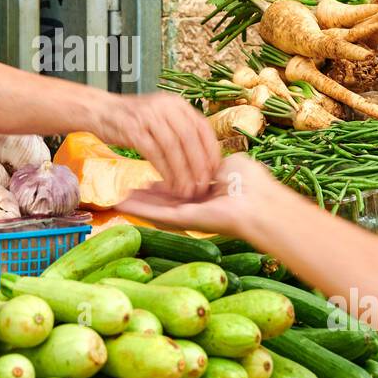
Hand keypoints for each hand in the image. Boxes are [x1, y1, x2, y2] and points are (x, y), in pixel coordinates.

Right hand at [95, 92, 220, 198]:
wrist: (100, 110)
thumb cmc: (133, 118)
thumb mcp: (161, 115)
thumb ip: (180, 129)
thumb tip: (203, 155)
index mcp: (176, 104)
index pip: (202, 127)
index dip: (211, 150)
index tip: (215, 171)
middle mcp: (164, 106)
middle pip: (189, 138)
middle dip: (198, 165)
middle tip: (203, 186)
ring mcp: (148, 117)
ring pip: (173, 147)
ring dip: (182, 172)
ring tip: (187, 191)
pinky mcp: (132, 129)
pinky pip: (154, 153)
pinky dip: (164, 171)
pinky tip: (169, 184)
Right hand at [119, 154, 284, 241]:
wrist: (260, 204)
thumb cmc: (250, 181)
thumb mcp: (228, 163)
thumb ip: (208, 159)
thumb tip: (199, 158)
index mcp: (207, 190)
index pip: (179, 181)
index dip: (163, 176)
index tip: (148, 176)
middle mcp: (196, 202)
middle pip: (165, 197)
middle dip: (146, 193)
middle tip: (127, 189)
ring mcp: (189, 212)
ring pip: (157, 207)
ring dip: (138, 203)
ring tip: (118, 200)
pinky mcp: (185, 219)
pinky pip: (158, 214)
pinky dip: (140, 209)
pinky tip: (123, 205)